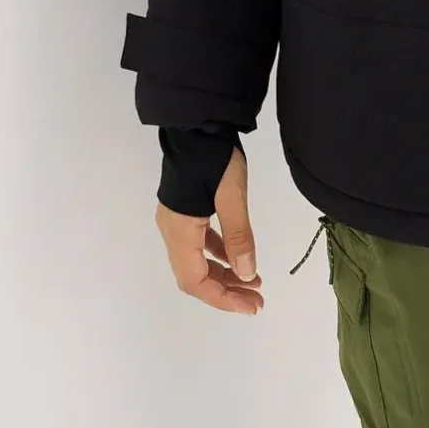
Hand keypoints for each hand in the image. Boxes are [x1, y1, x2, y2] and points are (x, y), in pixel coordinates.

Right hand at [156, 144, 263, 314]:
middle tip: (256, 299)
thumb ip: (239, 235)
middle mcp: (172, 230)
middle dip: (225, 291)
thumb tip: (246, 274)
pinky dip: (217, 255)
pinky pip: (198, 244)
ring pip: (196, 262)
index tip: (250, 306)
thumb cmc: (214, 156)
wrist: (196, 122)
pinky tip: (237, 257)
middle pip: (194, 276)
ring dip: (222, 274)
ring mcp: (176, 220)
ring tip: (252, 281)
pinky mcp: (184, 210)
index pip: (195, 281)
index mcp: (179, 230)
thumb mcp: (232, 194)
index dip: (222, 299)